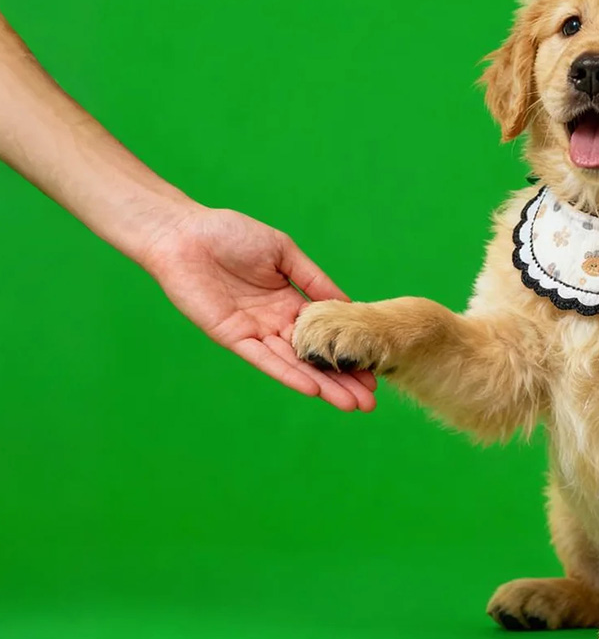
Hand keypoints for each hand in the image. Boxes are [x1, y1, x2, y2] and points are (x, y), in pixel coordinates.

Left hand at [140, 206, 375, 410]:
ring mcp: (255, 332)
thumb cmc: (231, 234)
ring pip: (294, 365)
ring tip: (351, 404)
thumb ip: (314, 281)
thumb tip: (347, 304)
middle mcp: (274, 322)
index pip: (324, 335)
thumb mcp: (284, 252)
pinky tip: (312, 389)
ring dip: (322, 386)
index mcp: (289, 302)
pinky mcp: (232, 337)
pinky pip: (264, 360)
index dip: (347, 353)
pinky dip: (288, 374)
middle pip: (314, 358)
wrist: (185, 234)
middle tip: (370, 402)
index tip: (374, 372)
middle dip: (342, 380)